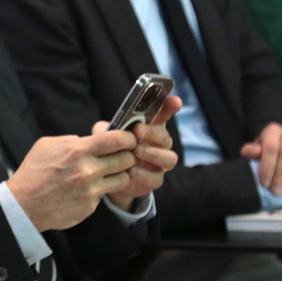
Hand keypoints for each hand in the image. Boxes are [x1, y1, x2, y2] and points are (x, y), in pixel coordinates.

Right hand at [7, 131, 137, 231]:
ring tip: (110, 173)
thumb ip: (70, 140)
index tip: (129, 138)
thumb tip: (87, 140)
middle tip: (123, 155)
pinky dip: (100, 190)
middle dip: (127, 155)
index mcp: (77, 150)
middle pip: (125, 159)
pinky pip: (104, 195)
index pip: (116, 140)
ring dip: (120, 174)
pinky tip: (87, 189)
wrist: (24, 204)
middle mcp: (88, 170)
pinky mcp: (90, 206)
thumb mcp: (46, 144)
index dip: (128, 137)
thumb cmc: (33, 172)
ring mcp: (91, 190)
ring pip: (122, 179)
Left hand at [104, 95, 181, 209]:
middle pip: (166, 137)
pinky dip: (143, 174)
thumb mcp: (106, 136)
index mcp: (149, 128)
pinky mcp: (155, 180)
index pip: (163, 115)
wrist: (109, 177)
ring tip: (136, 152)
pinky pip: (156, 177)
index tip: (175, 100)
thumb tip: (107, 129)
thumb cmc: (112, 150)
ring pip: (169, 158)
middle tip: (138, 130)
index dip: (170, 107)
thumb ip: (106, 130)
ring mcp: (159, 163)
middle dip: (153, 132)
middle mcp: (159, 145)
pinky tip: (131, 171)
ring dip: (153, 154)